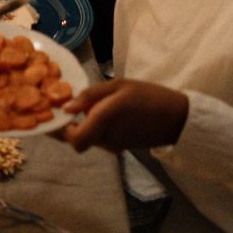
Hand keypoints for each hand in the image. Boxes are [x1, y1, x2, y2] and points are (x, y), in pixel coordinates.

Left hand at [62, 78, 188, 152]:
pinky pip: (99, 138)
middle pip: (77, 140)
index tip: (54, 114)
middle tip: (62, 107)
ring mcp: (114, 145)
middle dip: (67, 127)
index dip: (59, 130)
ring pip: (88, 139)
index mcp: (104, 121)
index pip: (74, 139)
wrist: (178, 118)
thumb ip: (90, 96)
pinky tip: (99, 111)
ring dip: (81, 126)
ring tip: (80, 104)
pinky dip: (93, 127)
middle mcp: (106, 138)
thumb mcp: (118, 86)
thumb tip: (66, 107)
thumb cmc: (148, 96)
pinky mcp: (120, 146)